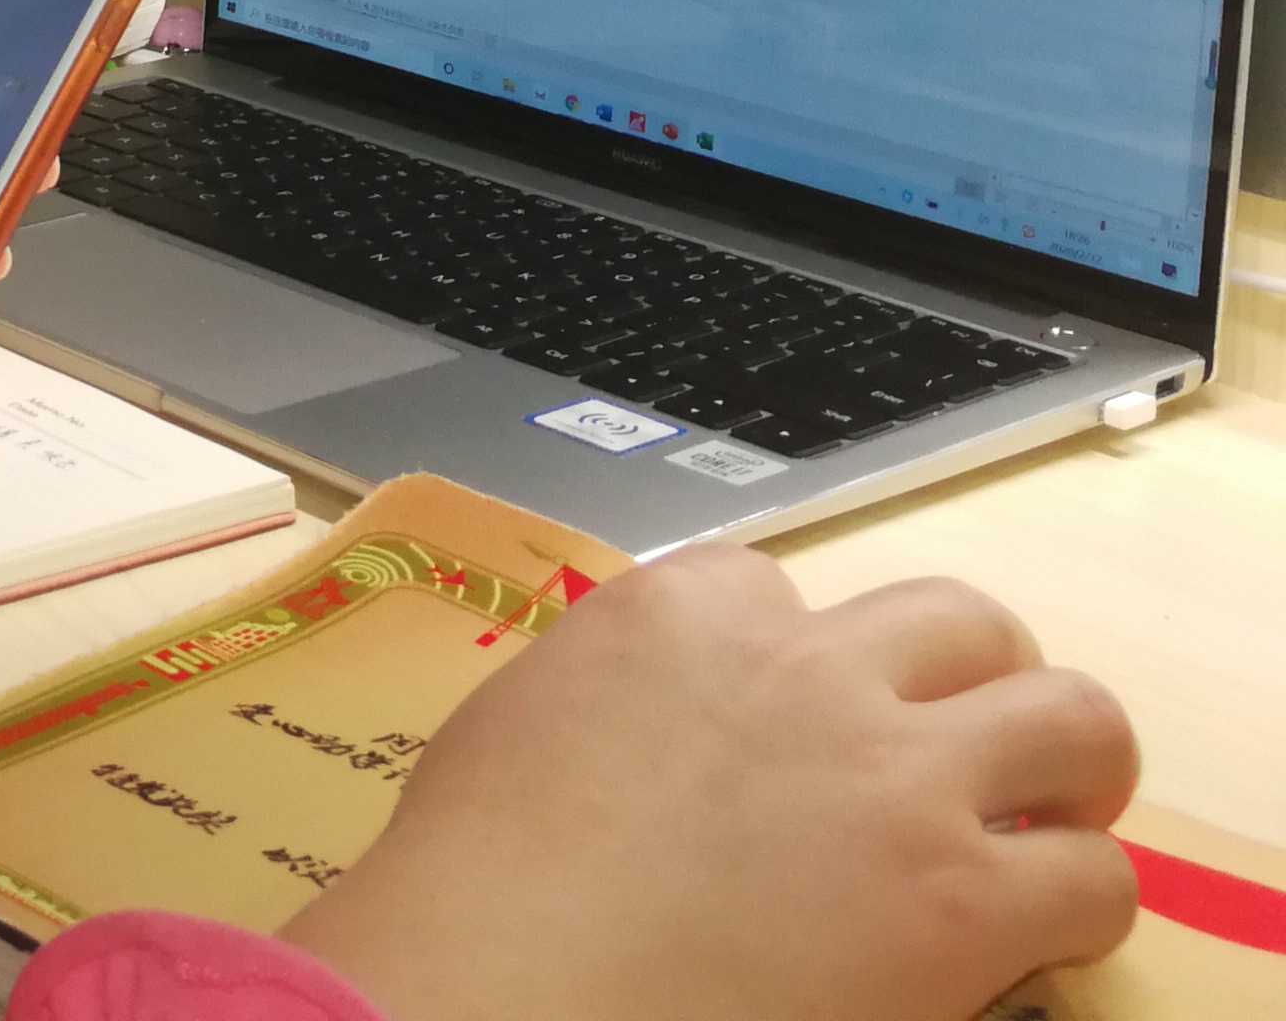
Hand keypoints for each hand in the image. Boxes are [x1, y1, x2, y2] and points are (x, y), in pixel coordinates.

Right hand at [281, 547, 1138, 1020]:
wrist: (508, 982)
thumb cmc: (476, 880)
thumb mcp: (519, 725)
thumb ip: (614, 695)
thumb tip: (651, 729)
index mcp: (679, 613)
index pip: (783, 589)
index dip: (802, 657)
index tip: (798, 717)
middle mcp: (804, 667)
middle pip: (959, 620)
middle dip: (974, 678)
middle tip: (963, 747)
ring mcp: (894, 775)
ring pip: (1071, 712)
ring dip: (1067, 763)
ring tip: (1051, 815)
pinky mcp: (962, 897)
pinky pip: (1094, 875)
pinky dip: (1078, 901)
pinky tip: (1033, 935)